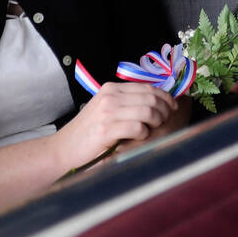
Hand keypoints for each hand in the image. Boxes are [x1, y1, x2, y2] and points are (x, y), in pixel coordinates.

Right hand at [55, 82, 176, 170]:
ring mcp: (107, 112)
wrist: (63, 149)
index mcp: (111, 89)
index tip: (173, 106)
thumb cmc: (88, 132)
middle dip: (164, 110)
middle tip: (166, 121)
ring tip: (153, 129)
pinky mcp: (106, 129)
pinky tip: (139, 138)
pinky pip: (137, 127)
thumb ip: (126, 102)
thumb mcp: (105, 109)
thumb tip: (156, 102)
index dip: (164, 96)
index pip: (147, 87)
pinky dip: (144, 134)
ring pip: (147, 111)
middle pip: (151, 98)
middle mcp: (110, 96)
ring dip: (156, 122)